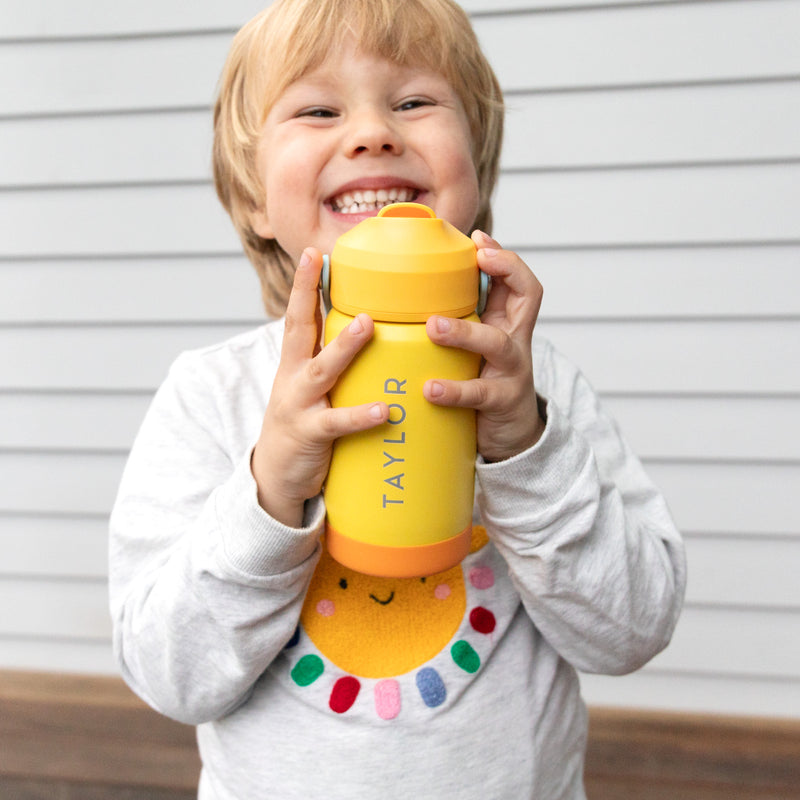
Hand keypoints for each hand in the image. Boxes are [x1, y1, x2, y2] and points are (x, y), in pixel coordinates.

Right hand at [251, 248, 388, 526]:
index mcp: (295, 365)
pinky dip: (361, 415)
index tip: (315, 253)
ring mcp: (298, 405)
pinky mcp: (310, 435)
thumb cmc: (303, 428)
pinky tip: (386, 410)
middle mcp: (292, 378)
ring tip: (369, 325)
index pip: (298, 318)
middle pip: (298, 329)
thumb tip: (375, 339)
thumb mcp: (312, 391)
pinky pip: (337, 423)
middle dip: (306, 294)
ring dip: (344, 346)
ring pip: (321, 370)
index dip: (304, 285)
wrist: (274, 478)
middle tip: (322, 262)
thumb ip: (337, 367)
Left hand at [423, 230, 544, 462]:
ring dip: (465, 332)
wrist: (510, 436)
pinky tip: (430, 388)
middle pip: (527, 297)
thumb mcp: (476, 347)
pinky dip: (453, 390)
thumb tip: (402, 292)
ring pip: (497, 344)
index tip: (479, 240)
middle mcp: (515, 341)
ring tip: (433, 327)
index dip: (505, 258)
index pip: (520, 281)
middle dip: (504, 272)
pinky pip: (479, 393)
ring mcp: (512, 371)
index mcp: (508, 323)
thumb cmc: (483, 382)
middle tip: (475, 260)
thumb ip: (456, 320)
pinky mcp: (502, 402)